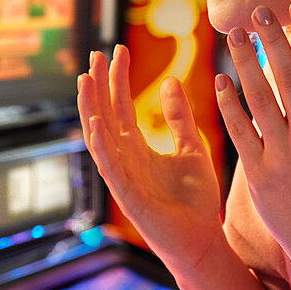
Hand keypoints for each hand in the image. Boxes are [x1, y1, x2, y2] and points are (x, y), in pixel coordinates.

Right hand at [79, 46, 227, 270]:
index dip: (117, 79)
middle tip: (95, 54)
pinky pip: (111, 168)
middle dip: (98, 86)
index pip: (120, 107)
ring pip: (99, 138)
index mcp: (137, 150)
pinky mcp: (129, 198)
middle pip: (104, 117)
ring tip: (85, 80)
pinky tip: (95, 123)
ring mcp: (123, 179)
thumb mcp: (192, 148)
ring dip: (91, 109)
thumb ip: (179, 118)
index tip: (117, 49)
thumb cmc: (197, 201)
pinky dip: (102, 146)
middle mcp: (125, 161)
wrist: (205, 240)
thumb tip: (169, 81)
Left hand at [216, 0, 290, 275]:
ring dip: (244, 62)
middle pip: (289, 78)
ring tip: (234, 34)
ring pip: (261, 99)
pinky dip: (229, 105)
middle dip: (274, 39)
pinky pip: (242, 132)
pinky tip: (221, 80)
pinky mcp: (260, 175)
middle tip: (259, 9)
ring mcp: (284, 157)